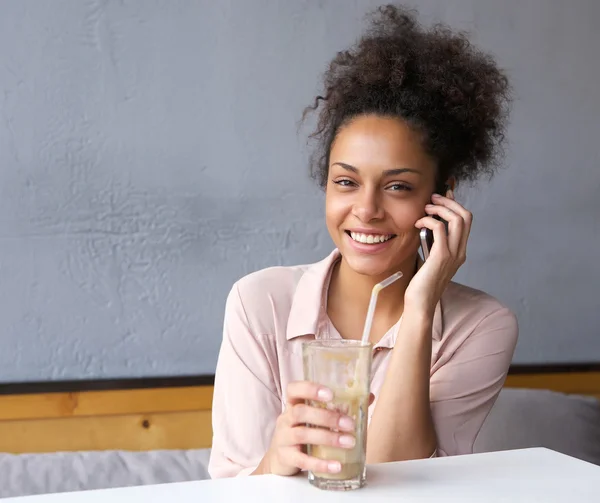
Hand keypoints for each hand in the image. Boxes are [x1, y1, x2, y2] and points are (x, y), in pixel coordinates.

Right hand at [262, 381, 373, 476]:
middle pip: (300, 412)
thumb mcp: (314, 418)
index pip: (294, 389)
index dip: (310, 389)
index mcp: (293, 405)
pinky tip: (336, 465)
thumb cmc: (302, 432)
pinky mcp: (286, 458)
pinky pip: (302, 460)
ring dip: (328, 438)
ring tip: (349, 442)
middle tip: (349, 424)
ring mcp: (283, 438)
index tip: (330, 394)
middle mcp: (286, 419)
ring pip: (302, 434)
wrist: (280, 459)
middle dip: (327, 417)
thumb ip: (338, 407)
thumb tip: (367, 396)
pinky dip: (320, 463)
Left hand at [405, 190, 472, 314]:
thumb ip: (432, 244)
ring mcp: (453, 254)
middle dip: (450, 202)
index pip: (466, 222)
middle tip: (433, 198)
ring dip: (440, 208)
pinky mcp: (441, 256)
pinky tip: (418, 223)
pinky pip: (440, 228)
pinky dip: (429, 220)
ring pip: (457, 219)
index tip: (443, 195)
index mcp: (459, 252)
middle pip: (466, 216)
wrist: (420, 303)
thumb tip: (426, 225)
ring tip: (426, 208)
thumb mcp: (429, 259)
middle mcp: (460, 252)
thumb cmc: (421, 283)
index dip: (456, 205)